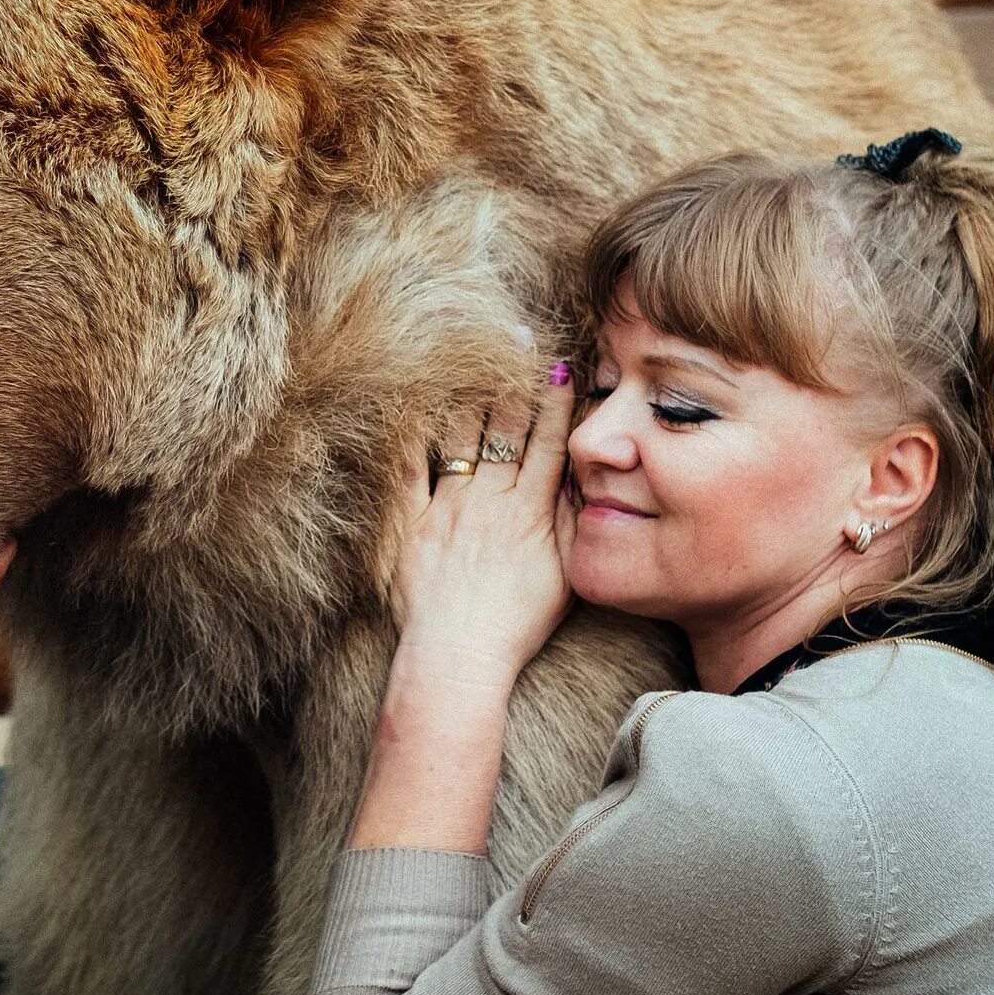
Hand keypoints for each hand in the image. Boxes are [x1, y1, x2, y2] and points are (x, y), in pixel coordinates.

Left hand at [386, 364, 576, 699]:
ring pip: (460, 438)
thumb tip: (585, 477)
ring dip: (468, 395)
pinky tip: (410, 400)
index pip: (550, 444)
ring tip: (468, 355)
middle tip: (517, 339)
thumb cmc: (517, 624)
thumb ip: (575, 522)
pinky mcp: (410, 523)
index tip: (562, 365)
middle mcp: (490, 500)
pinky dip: (409, 434)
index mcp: (531, 511)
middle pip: (506, 429)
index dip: (557, 402)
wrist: (459, 655)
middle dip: (514, 380)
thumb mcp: (567, 574)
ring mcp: (447, 508)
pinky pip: (408, 469)